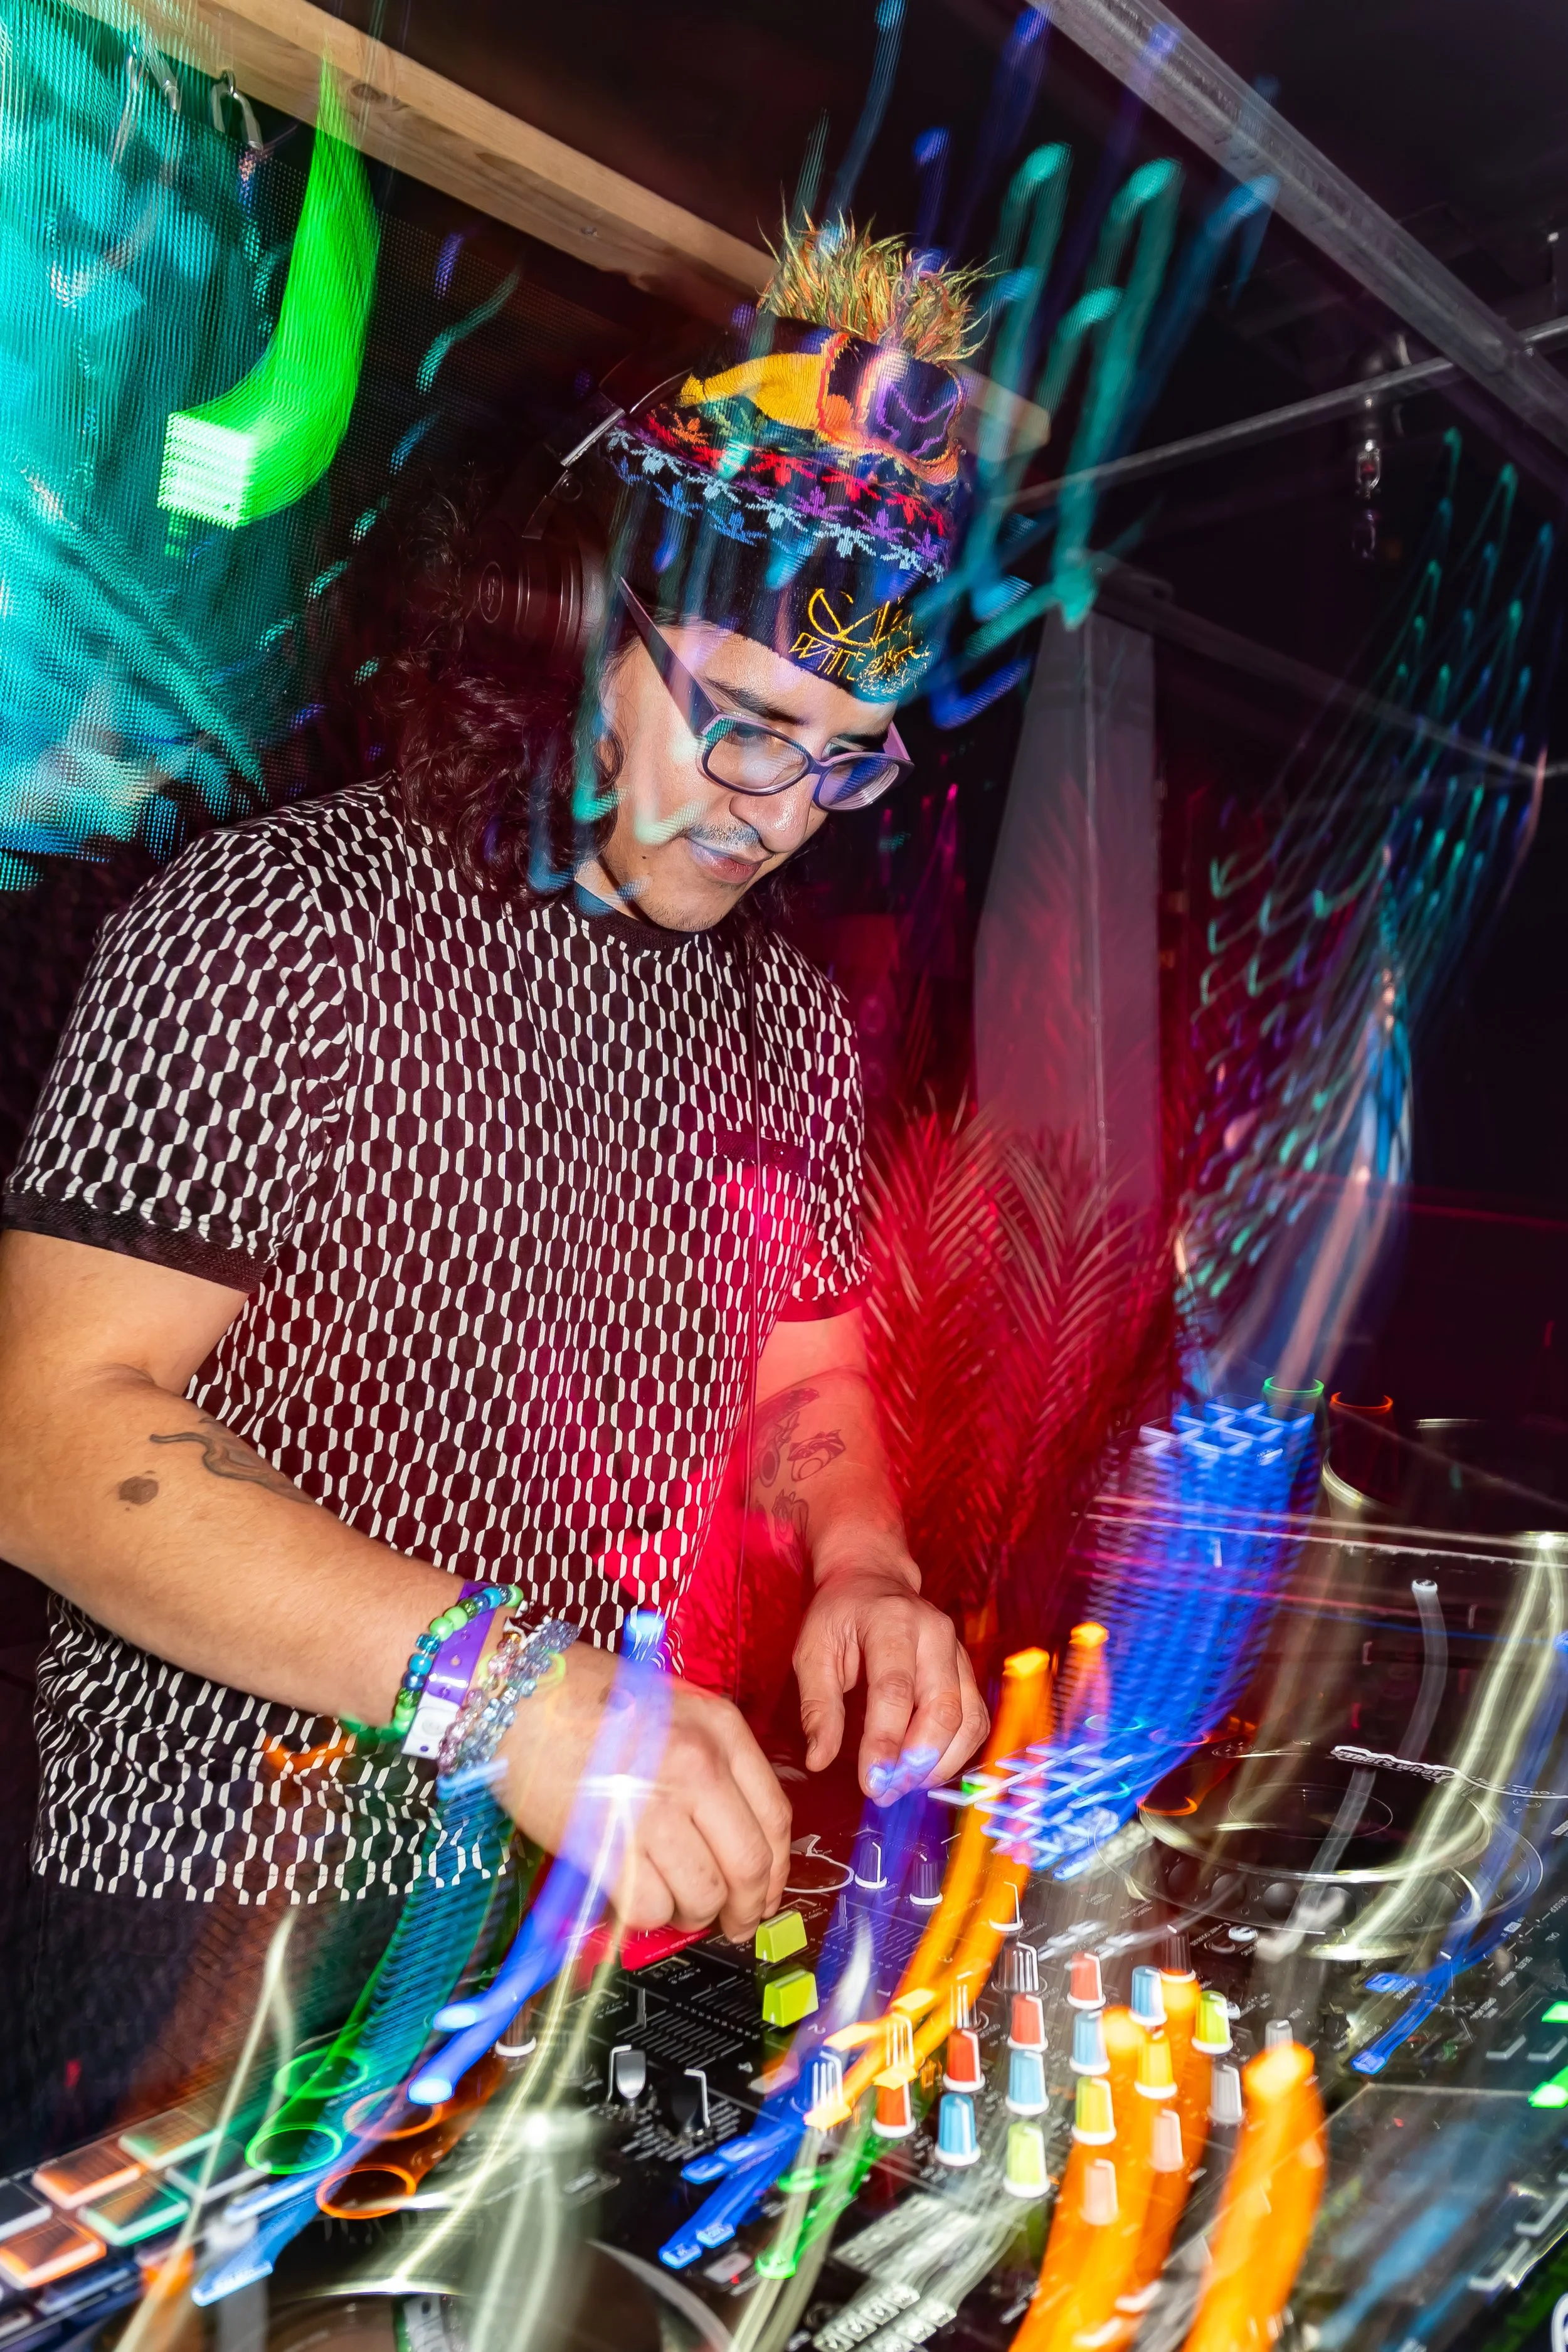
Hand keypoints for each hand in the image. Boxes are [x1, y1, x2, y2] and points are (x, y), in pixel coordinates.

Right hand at [496, 1642, 792, 1938]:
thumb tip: (727, 1832)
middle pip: (749, 1866)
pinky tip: (634, 1898)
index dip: (775, 1871)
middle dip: (746, 1910)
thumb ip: (708, 1758)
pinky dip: (647, 1917)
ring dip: (693, 1916)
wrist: (513, 1693)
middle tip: (733, 1925)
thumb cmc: (583, 1694)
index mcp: (719, 1730)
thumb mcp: (670, 1706)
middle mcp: (697, 1767)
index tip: (765, 1894)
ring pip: (703, 1896)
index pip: (775, 1817)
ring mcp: (654, 1807)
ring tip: (674, 1907)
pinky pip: (649, 1908)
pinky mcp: (606, 1844)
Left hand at [793, 1561, 989, 1801]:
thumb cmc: (839, 1616)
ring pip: (967, 1719)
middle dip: (916, 1761)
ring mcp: (958, 1652)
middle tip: (885, 1791)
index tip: (871, 1783)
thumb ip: (817, 1706)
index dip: (885, 1742)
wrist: (873, 1579)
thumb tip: (819, 1759)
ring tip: (903, 1785)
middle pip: (941, 1708)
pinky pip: (975, 1720)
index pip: (895, 1690)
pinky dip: (956, 1753)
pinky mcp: (967, 1671)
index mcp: (892, 1621)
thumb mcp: (813, 1651)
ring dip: (939, 1764)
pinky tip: (925, 1769)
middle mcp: (935, 1634)